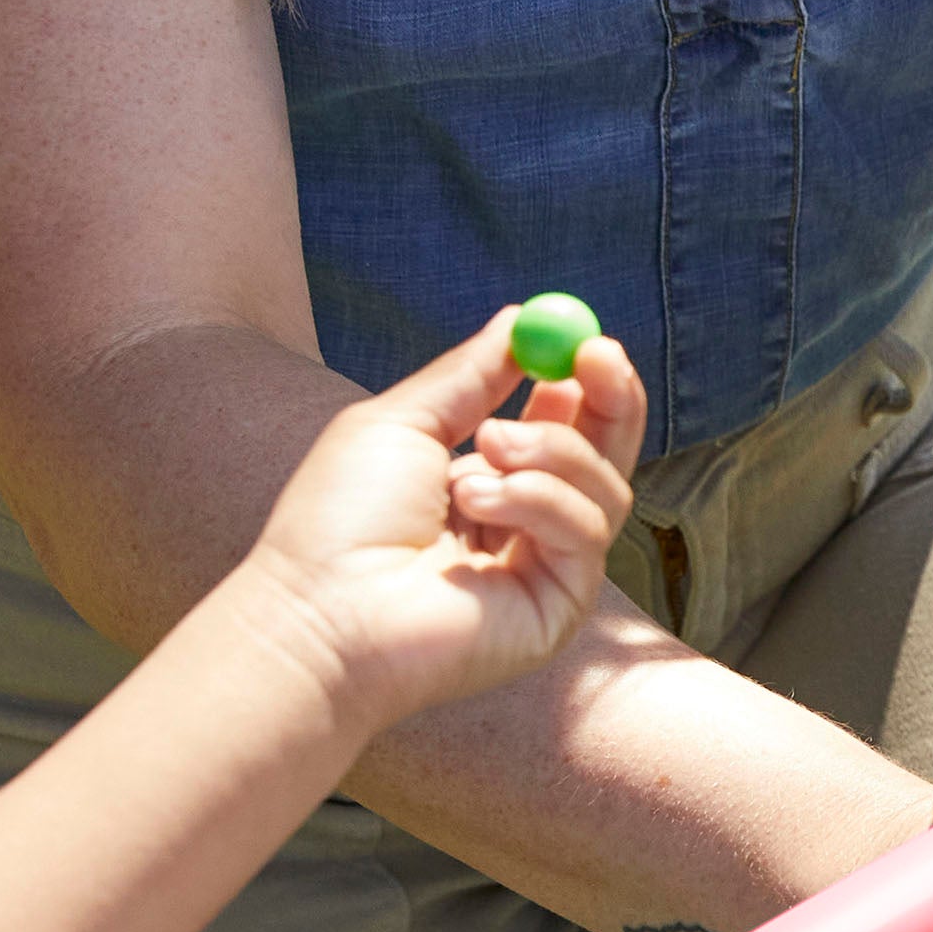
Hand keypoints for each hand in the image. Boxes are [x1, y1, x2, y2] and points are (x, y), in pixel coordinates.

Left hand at [237, 311, 650, 734]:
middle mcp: (523, 528)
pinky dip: (537, 502)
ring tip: (475, 458)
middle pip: (605, 459)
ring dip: (547, 453)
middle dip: (610, 402)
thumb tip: (519, 319)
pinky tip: (475, 504)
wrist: (322, 611)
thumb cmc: (338, 521)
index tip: (586, 340)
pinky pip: (586, 531)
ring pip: (602, 488)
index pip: (563, 429)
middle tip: (600, 356)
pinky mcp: (561, 606)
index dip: (584, 384)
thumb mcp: (402, 423)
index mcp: (485, 484)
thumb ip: (469, 375)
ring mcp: (546, 570)